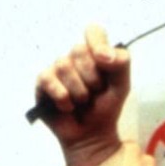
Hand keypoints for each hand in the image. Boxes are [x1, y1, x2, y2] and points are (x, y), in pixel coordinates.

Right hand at [35, 25, 130, 165]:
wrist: (92, 134)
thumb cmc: (105, 107)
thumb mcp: (122, 85)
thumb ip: (121, 63)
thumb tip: (102, 54)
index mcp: (94, 52)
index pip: (93, 31)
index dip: (97, 43)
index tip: (104, 61)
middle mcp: (74, 57)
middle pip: (78, 50)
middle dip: (91, 77)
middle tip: (95, 93)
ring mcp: (57, 68)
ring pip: (64, 66)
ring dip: (78, 91)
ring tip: (82, 102)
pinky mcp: (43, 83)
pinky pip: (49, 80)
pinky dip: (63, 97)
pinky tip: (67, 107)